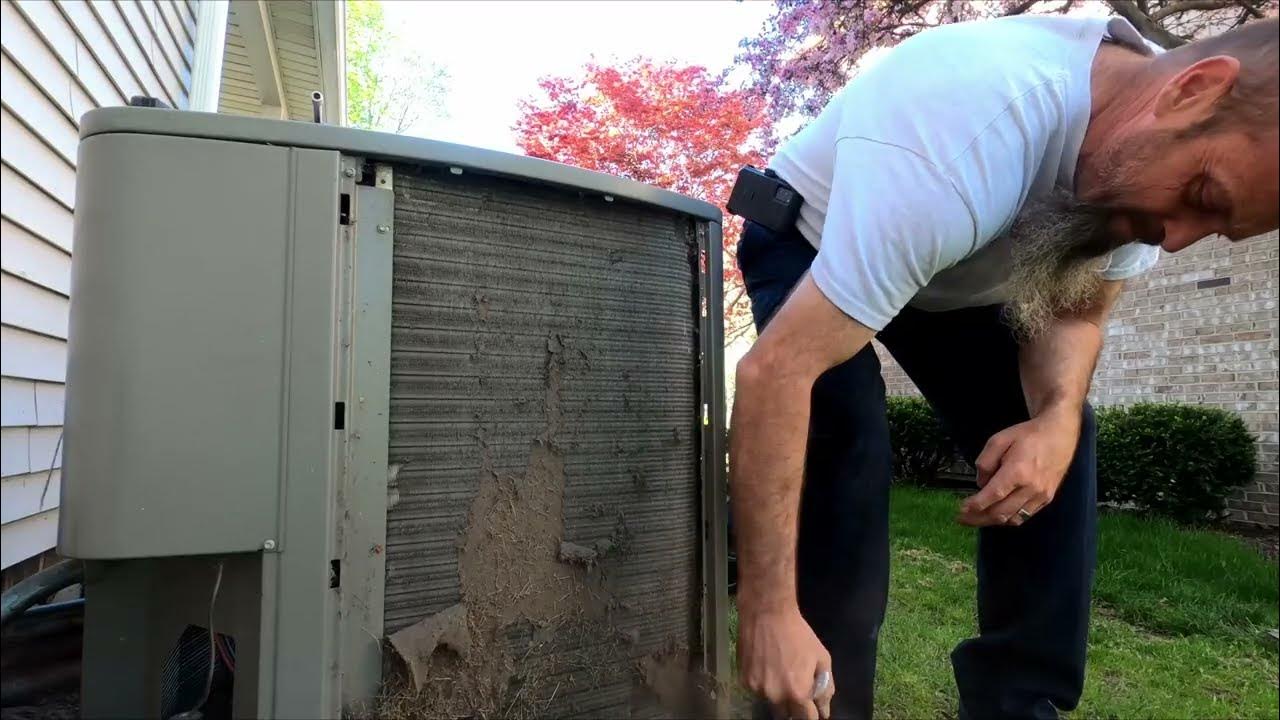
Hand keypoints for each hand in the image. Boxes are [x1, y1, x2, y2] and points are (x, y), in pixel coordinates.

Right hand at [739, 604, 834, 719]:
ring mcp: (757, 689)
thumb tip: (823, 709)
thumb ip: (825, 687)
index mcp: (797, 693)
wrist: (766, 613)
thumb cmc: (798, 634)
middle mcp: (775, 696)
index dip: (812, 714)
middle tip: (796, 688)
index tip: (812, 707)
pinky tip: (767, 666)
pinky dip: (764, 684)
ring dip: (778, 695)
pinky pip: (757, 690)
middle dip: (794, 707)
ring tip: (780, 673)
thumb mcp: (821, 658)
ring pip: (771, 702)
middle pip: (786, 715)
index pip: (806, 719)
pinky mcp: (744, 680)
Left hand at [958, 407, 1079, 526]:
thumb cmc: (1027, 435)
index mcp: (1018, 471)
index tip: (961, 509)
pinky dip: (1008, 519)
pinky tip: (997, 514)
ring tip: (976, 518)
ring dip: (992, 521)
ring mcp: (1041, 496)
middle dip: (978, 518)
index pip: (993, 495)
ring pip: (1012, 519)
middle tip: (962, 518)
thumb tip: (981, 484)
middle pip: (1001, 512)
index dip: (975, 505)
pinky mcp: (1047, 499)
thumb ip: (985, 462)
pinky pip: (1024, 516)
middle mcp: (1031, 488)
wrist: (1058, 434)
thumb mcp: (998, 440)